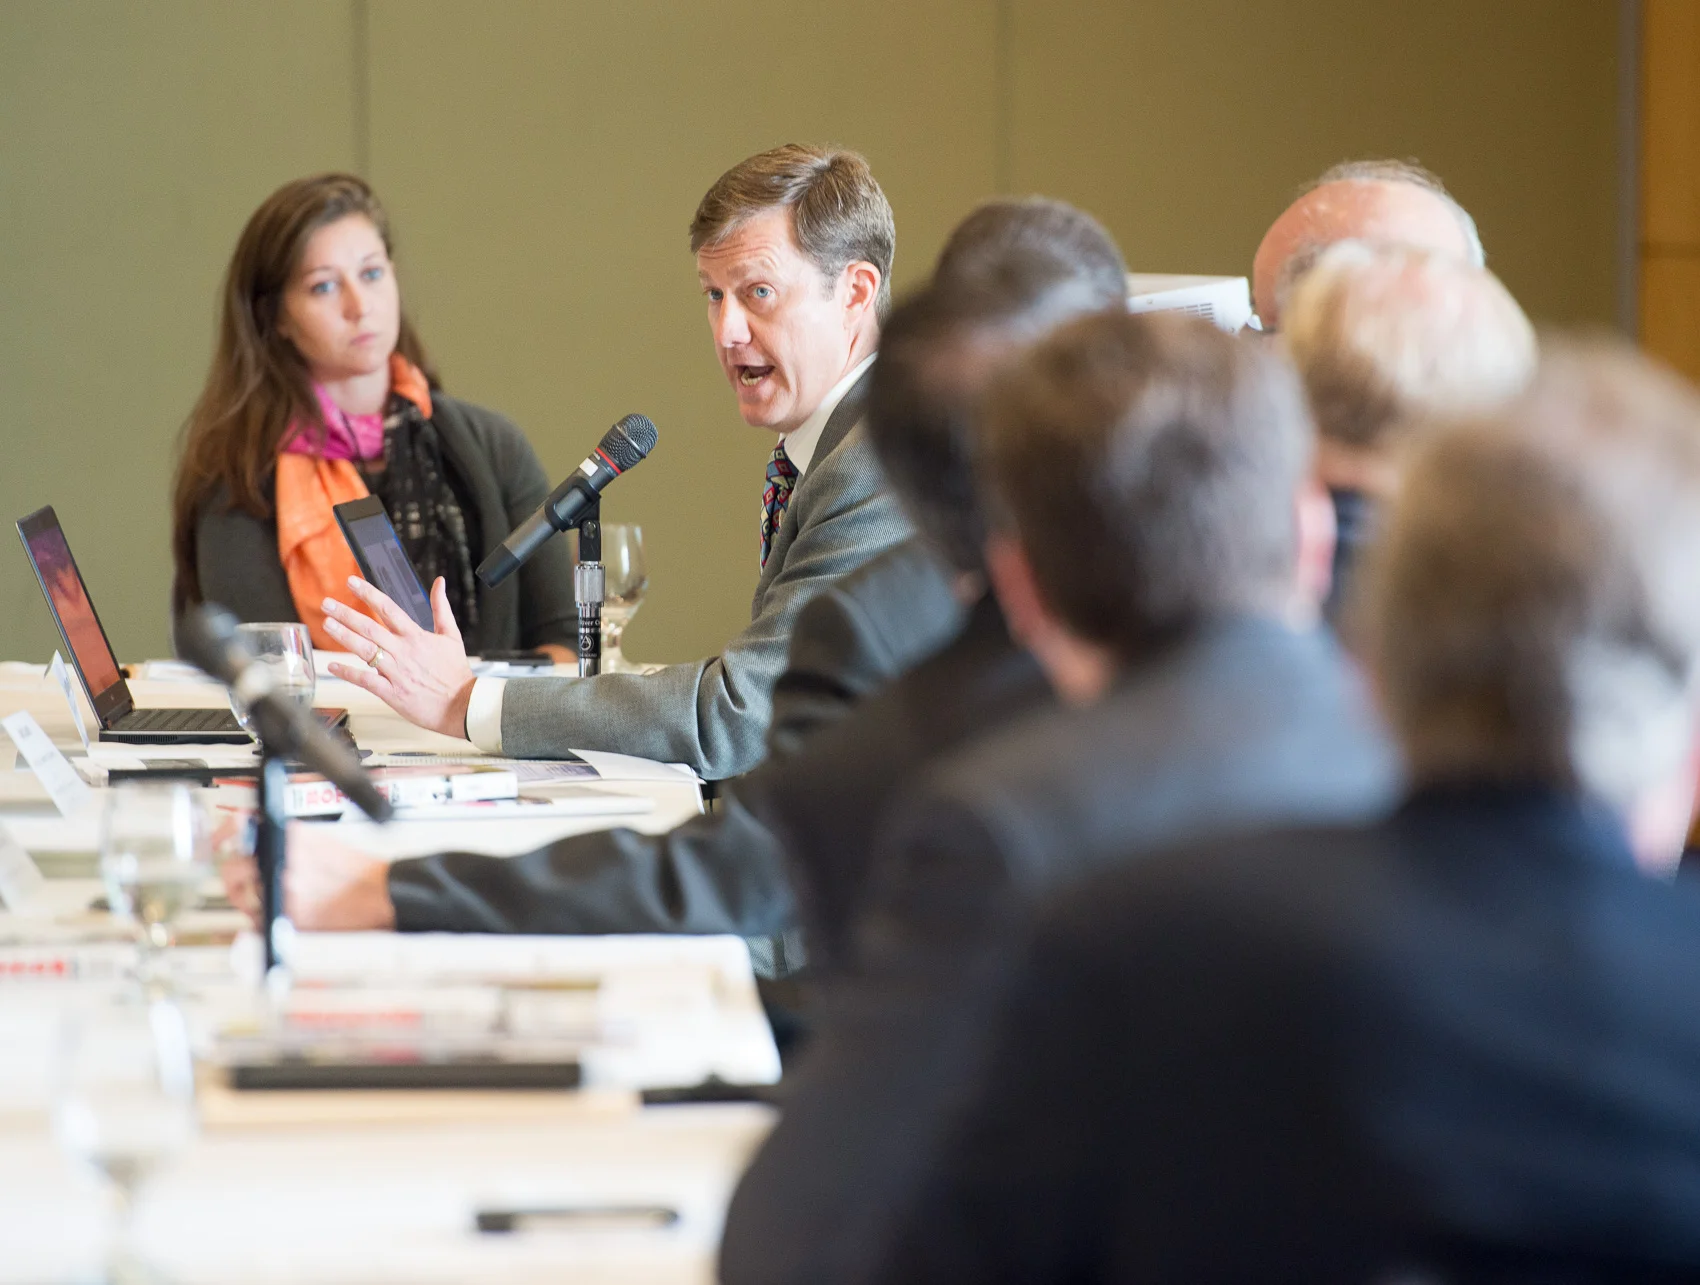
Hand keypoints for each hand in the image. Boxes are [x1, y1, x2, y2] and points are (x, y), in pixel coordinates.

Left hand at [217, 827, 394, 931]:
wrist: (382, 895)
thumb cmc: (357, 871)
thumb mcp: (320, 840)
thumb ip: (286, 835)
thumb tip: (253, 829)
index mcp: (292, 840)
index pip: (241, 832)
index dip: (224, 836)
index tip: (220, 841)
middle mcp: (284, 865)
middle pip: (233, 871)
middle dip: (233, 878)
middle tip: (240, 881)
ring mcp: (284, 894)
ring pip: (244, 898)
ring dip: (251, 900)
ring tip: (269, 900)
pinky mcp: (290, 920)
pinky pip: (260, 923)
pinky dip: (264, 920)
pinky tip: (281, 914)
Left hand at [323, 576, 475, 738]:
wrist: (462, 705)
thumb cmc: (456, 673)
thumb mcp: (452, 635)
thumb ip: (441, 608)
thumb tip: (439, 583)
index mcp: (416, 636)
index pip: (388, 609)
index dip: (368, 594)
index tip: (352, 582)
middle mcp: (403, 651)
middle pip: (369, 627)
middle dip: (346, 613)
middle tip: (327, 603)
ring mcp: (396, 672)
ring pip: (364, 650)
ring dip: (343, 636)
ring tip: (327, 624)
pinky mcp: (392, 692)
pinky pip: (365, 680)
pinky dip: (348, 672)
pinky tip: (333, 665)